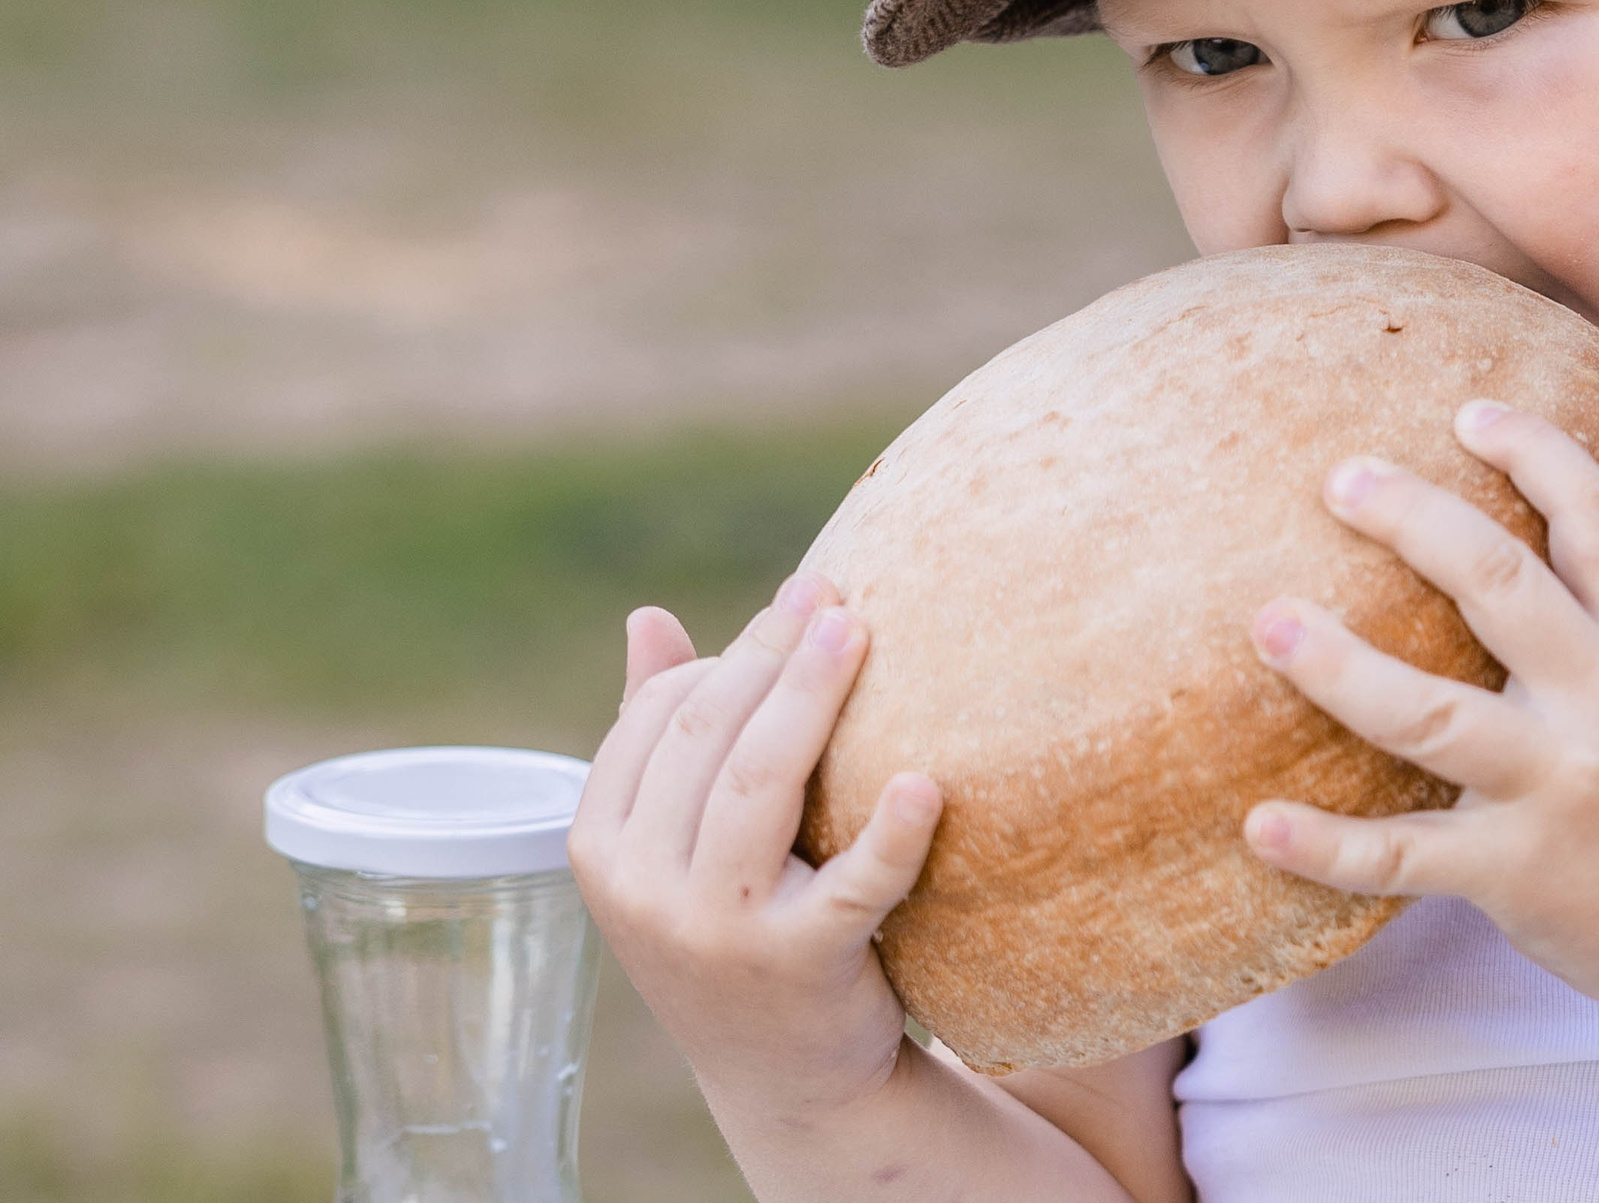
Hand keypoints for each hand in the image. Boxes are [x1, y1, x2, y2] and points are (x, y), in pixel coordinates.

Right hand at [567, 573, 943, 1117]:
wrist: (787, 1077)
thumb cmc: (732, 927)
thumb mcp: (673, 845)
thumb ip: (654, 732)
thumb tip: (646, 617)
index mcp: (600, 847)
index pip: (658, 717)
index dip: (730, 652)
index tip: (795, 605)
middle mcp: (643, 889)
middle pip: (709, 734)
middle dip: (772, 650)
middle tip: (833, 594)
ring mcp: (717, 931)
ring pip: (761, 784)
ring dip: (813, 696)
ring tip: (860, 630)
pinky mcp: (802, 965)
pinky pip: (852, 884)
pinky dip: (890, 833)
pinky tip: (925, 784)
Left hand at [1241, 400, 1598, 1027]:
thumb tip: (1569, 545)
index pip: (1597, 522)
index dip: (1536, 453)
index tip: (1469, 414)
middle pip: (1499, 585)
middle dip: (1414, 519)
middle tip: (1342, 477)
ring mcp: (1557, 791)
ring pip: (1430, 714)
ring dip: (1339, 664)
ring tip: (1269, 624)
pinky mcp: (1515, 873)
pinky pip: (1403, 859)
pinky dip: (1326, 846)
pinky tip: (1259, 825)